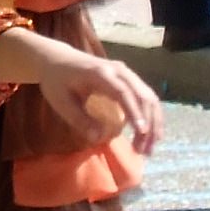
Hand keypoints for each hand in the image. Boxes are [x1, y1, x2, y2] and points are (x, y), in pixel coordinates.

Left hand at [28, 36, 161, 154]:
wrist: (58, 59)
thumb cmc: (56, 80)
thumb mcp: (60, 101)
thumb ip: (78, 119)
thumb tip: (98, 138)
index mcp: (100, 73)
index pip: (123, 93)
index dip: (134, 112)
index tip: (141, 132)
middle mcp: (119, 71)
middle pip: (143, 97)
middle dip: (148, 125)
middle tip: (144, 151)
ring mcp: (127, 74)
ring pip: (149, 98)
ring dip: (153, 124)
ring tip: (147, 148)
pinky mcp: (130, 79)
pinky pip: (146, 98)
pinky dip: (151, 116)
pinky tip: (149, 134)